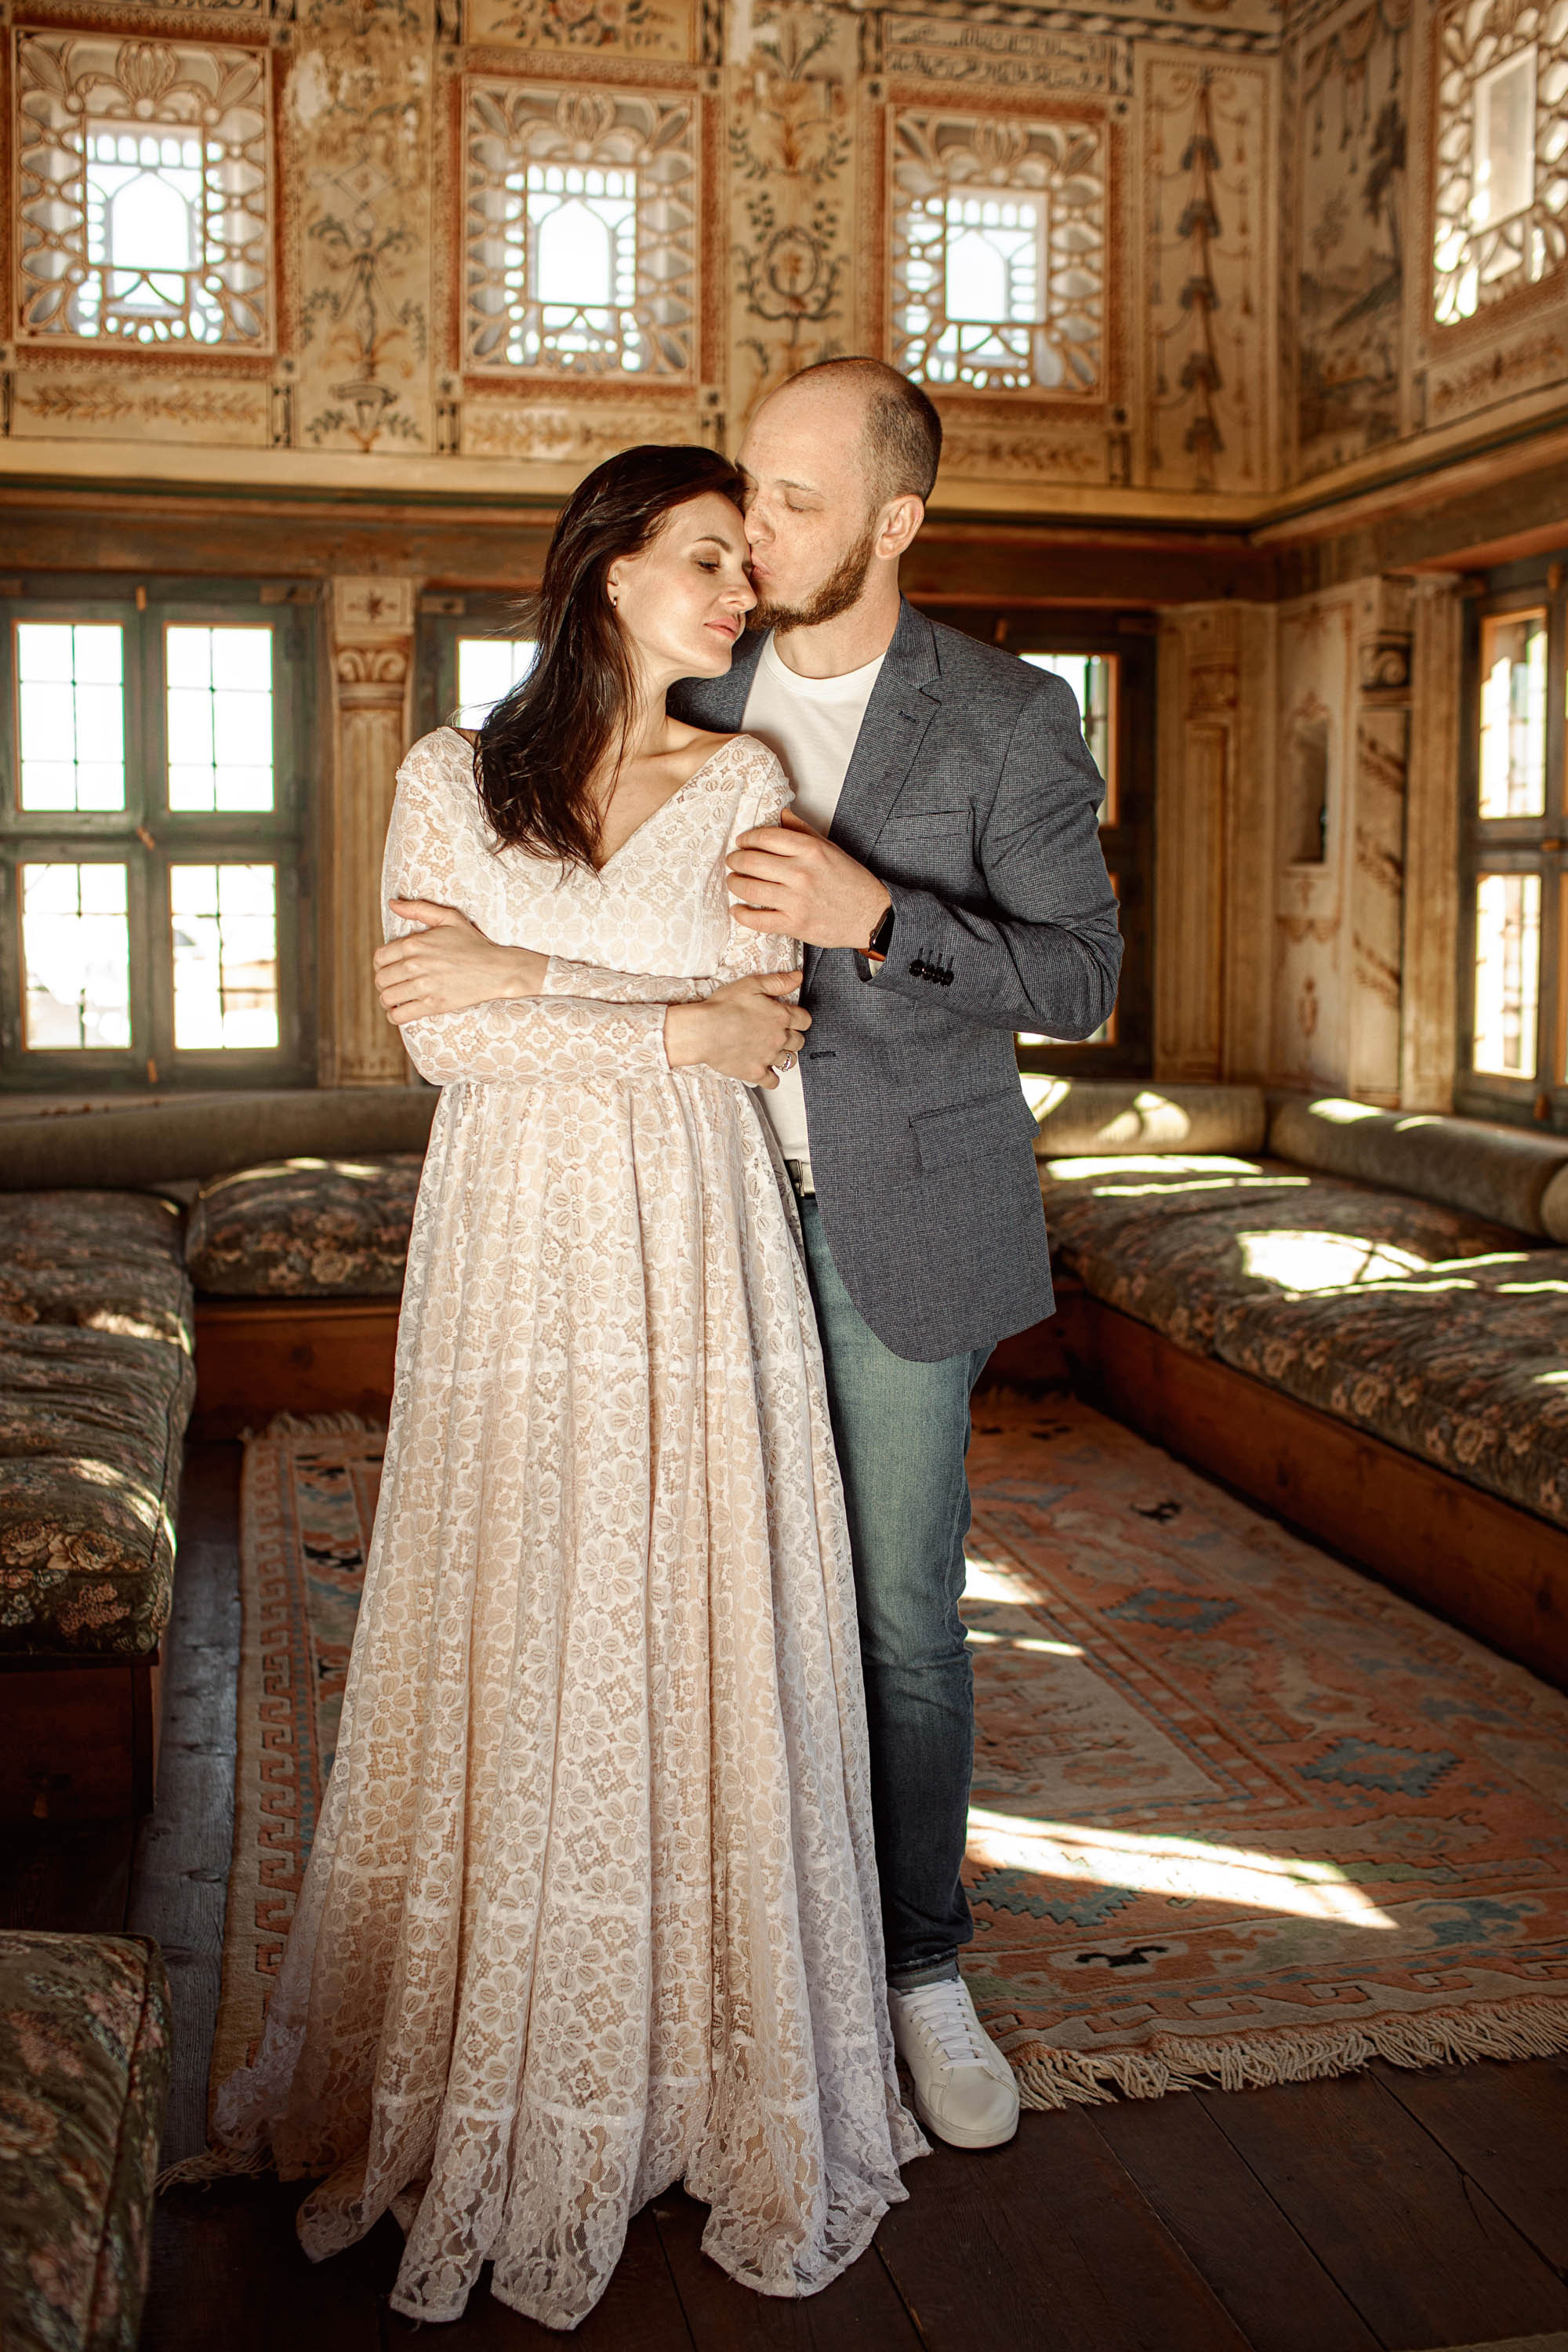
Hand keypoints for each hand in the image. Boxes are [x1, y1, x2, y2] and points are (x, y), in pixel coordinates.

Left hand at [376, 900, 547, 1024]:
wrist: (496, 970)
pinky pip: (399, 1015)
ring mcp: (424, 986)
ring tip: (397, 999)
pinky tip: (400, 1012)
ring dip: (388, 1000)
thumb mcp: (449, 918)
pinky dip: (394, 1016)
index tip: (390, 969)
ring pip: (387, 998)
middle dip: (384, 983)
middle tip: (394, 985)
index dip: (381, 965)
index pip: (379, 958)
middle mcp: (415, 964)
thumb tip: (392, 903)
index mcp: (414, 943)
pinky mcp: (432, 1005)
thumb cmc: (473, 943)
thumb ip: (418, 908)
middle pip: (381, 979)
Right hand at [664, 971, 808, 1087]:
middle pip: (799, 1042)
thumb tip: (798, 977)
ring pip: (789, 1061)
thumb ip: (778, 981)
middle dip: (792, 1038)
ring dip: (784, 1056)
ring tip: (772, 1051)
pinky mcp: (756, 1072)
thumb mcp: (751, 984)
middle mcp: (779, 1038)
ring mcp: (768, 1057)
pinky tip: (765, 1070)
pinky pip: (773, 1081)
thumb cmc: (723, 1006)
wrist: (703, 1031)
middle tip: (780, 1035)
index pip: (805, 1020)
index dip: (800, 1019)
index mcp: (780, 1016)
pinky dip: (772, 1077)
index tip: (792, 1019)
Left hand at [726, 808, 891, 951]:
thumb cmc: (851, 881)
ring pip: (750, 888)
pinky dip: (742, 915)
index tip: (741, 842)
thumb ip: (804, 831)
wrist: (872, 916)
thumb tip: (781, 814)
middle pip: (752, 861)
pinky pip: (758, 919)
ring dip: (735, 884)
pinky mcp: (795, 924)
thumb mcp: (830, 849)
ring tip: (733, 881)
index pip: (766, 837)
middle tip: (732, 862)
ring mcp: (797, 900)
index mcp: (811, 850)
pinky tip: (737, 910)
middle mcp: (801, 873)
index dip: (747, 839)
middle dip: (736, 860)